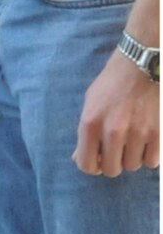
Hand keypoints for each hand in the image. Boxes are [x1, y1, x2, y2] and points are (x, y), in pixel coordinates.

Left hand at [73, 49, 160, 175]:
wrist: (143, 64)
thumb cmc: (113, 83)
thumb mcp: (91, 103)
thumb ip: (85, 133)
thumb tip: (78, 158)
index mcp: (91, 123)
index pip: (86, 165)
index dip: (92, 166)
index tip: (98, 159)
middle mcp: (113, 131)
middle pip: (112, 170)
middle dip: (114, 163)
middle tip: (118, 150)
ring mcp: (138, 133)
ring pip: (133, 166)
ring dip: (133, 157)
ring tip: (134, 139)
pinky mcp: (158, 133)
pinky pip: (152, 161)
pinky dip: (150, 155)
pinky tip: (147, 141)